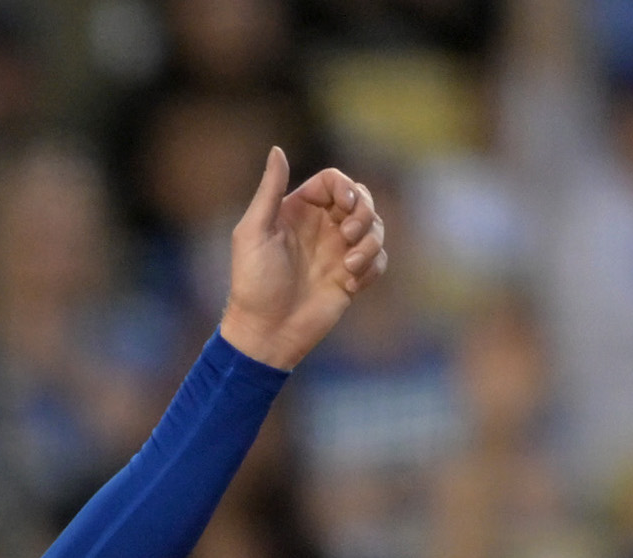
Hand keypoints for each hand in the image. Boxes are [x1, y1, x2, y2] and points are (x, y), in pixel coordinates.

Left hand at [217, 148, 387, 370]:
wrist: (265, 332)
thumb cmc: (253, 282)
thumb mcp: (253, 232)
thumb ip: (269, 190)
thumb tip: (278, 149)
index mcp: (299, 210)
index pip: (334, 181)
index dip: (346, 186)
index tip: (345, 204)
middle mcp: (321, 227)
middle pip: (362, 199)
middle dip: (365, 212)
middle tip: (349, 236)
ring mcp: (337, 252)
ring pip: (375, 228)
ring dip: (371, 243)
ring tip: (349, 266)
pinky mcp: (350, 277)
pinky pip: (379, 260)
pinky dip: (373, 267)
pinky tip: (350, 284)